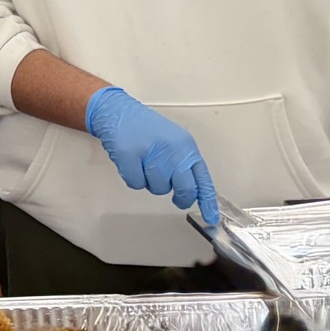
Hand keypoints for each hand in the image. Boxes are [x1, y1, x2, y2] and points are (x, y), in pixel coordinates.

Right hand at [84, 87, 219, 224]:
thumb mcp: (174, 142)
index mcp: (186, 146)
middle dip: (181, 198)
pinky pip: (137, 184)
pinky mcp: (130, 155)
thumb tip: (194, 193)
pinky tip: (131, 163)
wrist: (118, 112)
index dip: (207, 201)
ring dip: (151, 183)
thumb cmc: (147, 130)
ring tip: (144, 164)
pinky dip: (133, 178)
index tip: (211, 218)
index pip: (202, 179)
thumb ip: (184, 165)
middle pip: (185, 189)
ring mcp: (151, 152)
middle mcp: (172, 149)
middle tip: (174, 197)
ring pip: (159, 189)